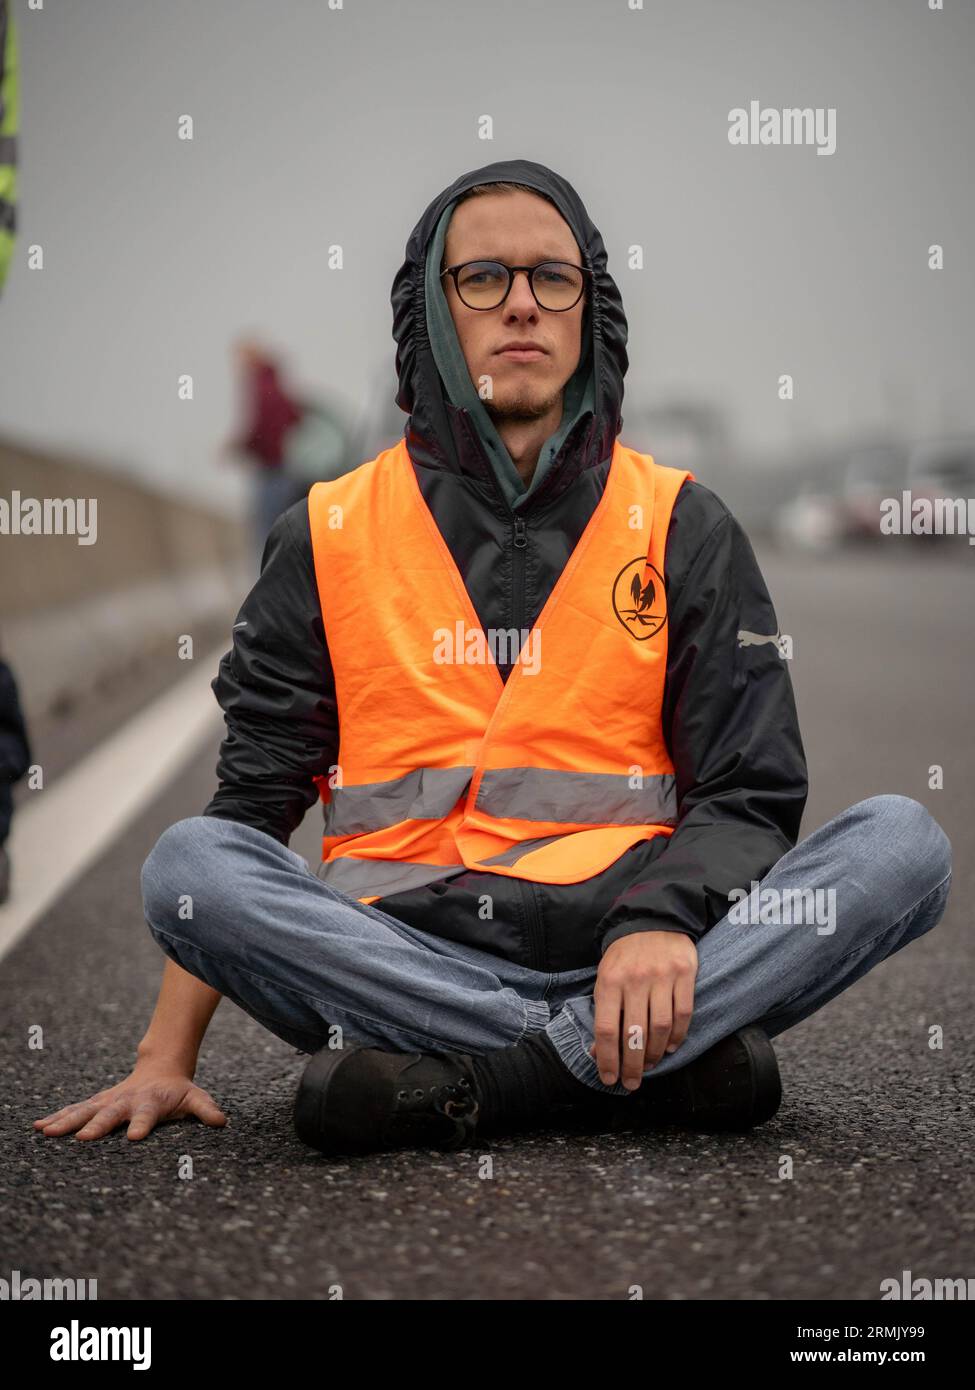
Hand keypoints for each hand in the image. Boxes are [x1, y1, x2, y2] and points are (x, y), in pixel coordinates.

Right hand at [31, 1060, 227, 1141]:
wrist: (161, 1066)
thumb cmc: (178, 1090)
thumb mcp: (195, 1097)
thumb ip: (206, 1109)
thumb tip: (221, 1122)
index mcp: (151, 1102)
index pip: (147, 1115)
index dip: (142, 1124)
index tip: (134, 1137)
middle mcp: (126, 1101)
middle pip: (111, 1114)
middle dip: (98, 1125)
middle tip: (84, 1138)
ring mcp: (109, 1101)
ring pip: (86, 1111)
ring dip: (68, 1121)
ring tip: (48, 1132)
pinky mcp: (97, 1103)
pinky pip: (75, 1110)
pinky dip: (58, 1117)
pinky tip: (40, 1126)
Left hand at [588, 930, 697, 1089]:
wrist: (651, 920)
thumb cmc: (624, 956)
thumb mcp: (605, 977)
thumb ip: (603, 1011)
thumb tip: (598, 1052)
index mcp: (610, 981)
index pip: (606, 1029)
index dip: (607, 1059)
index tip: (609, 1079)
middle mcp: (635, 979)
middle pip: (634, 1034)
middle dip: (632, 1065)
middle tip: (632, 1083)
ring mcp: (662, 976)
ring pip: (660, 1027)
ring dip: (654, 1053)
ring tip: (648, 1065)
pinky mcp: (685, 973)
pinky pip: (683, 1013)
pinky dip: (677, 1036)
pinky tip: (669, 1047)